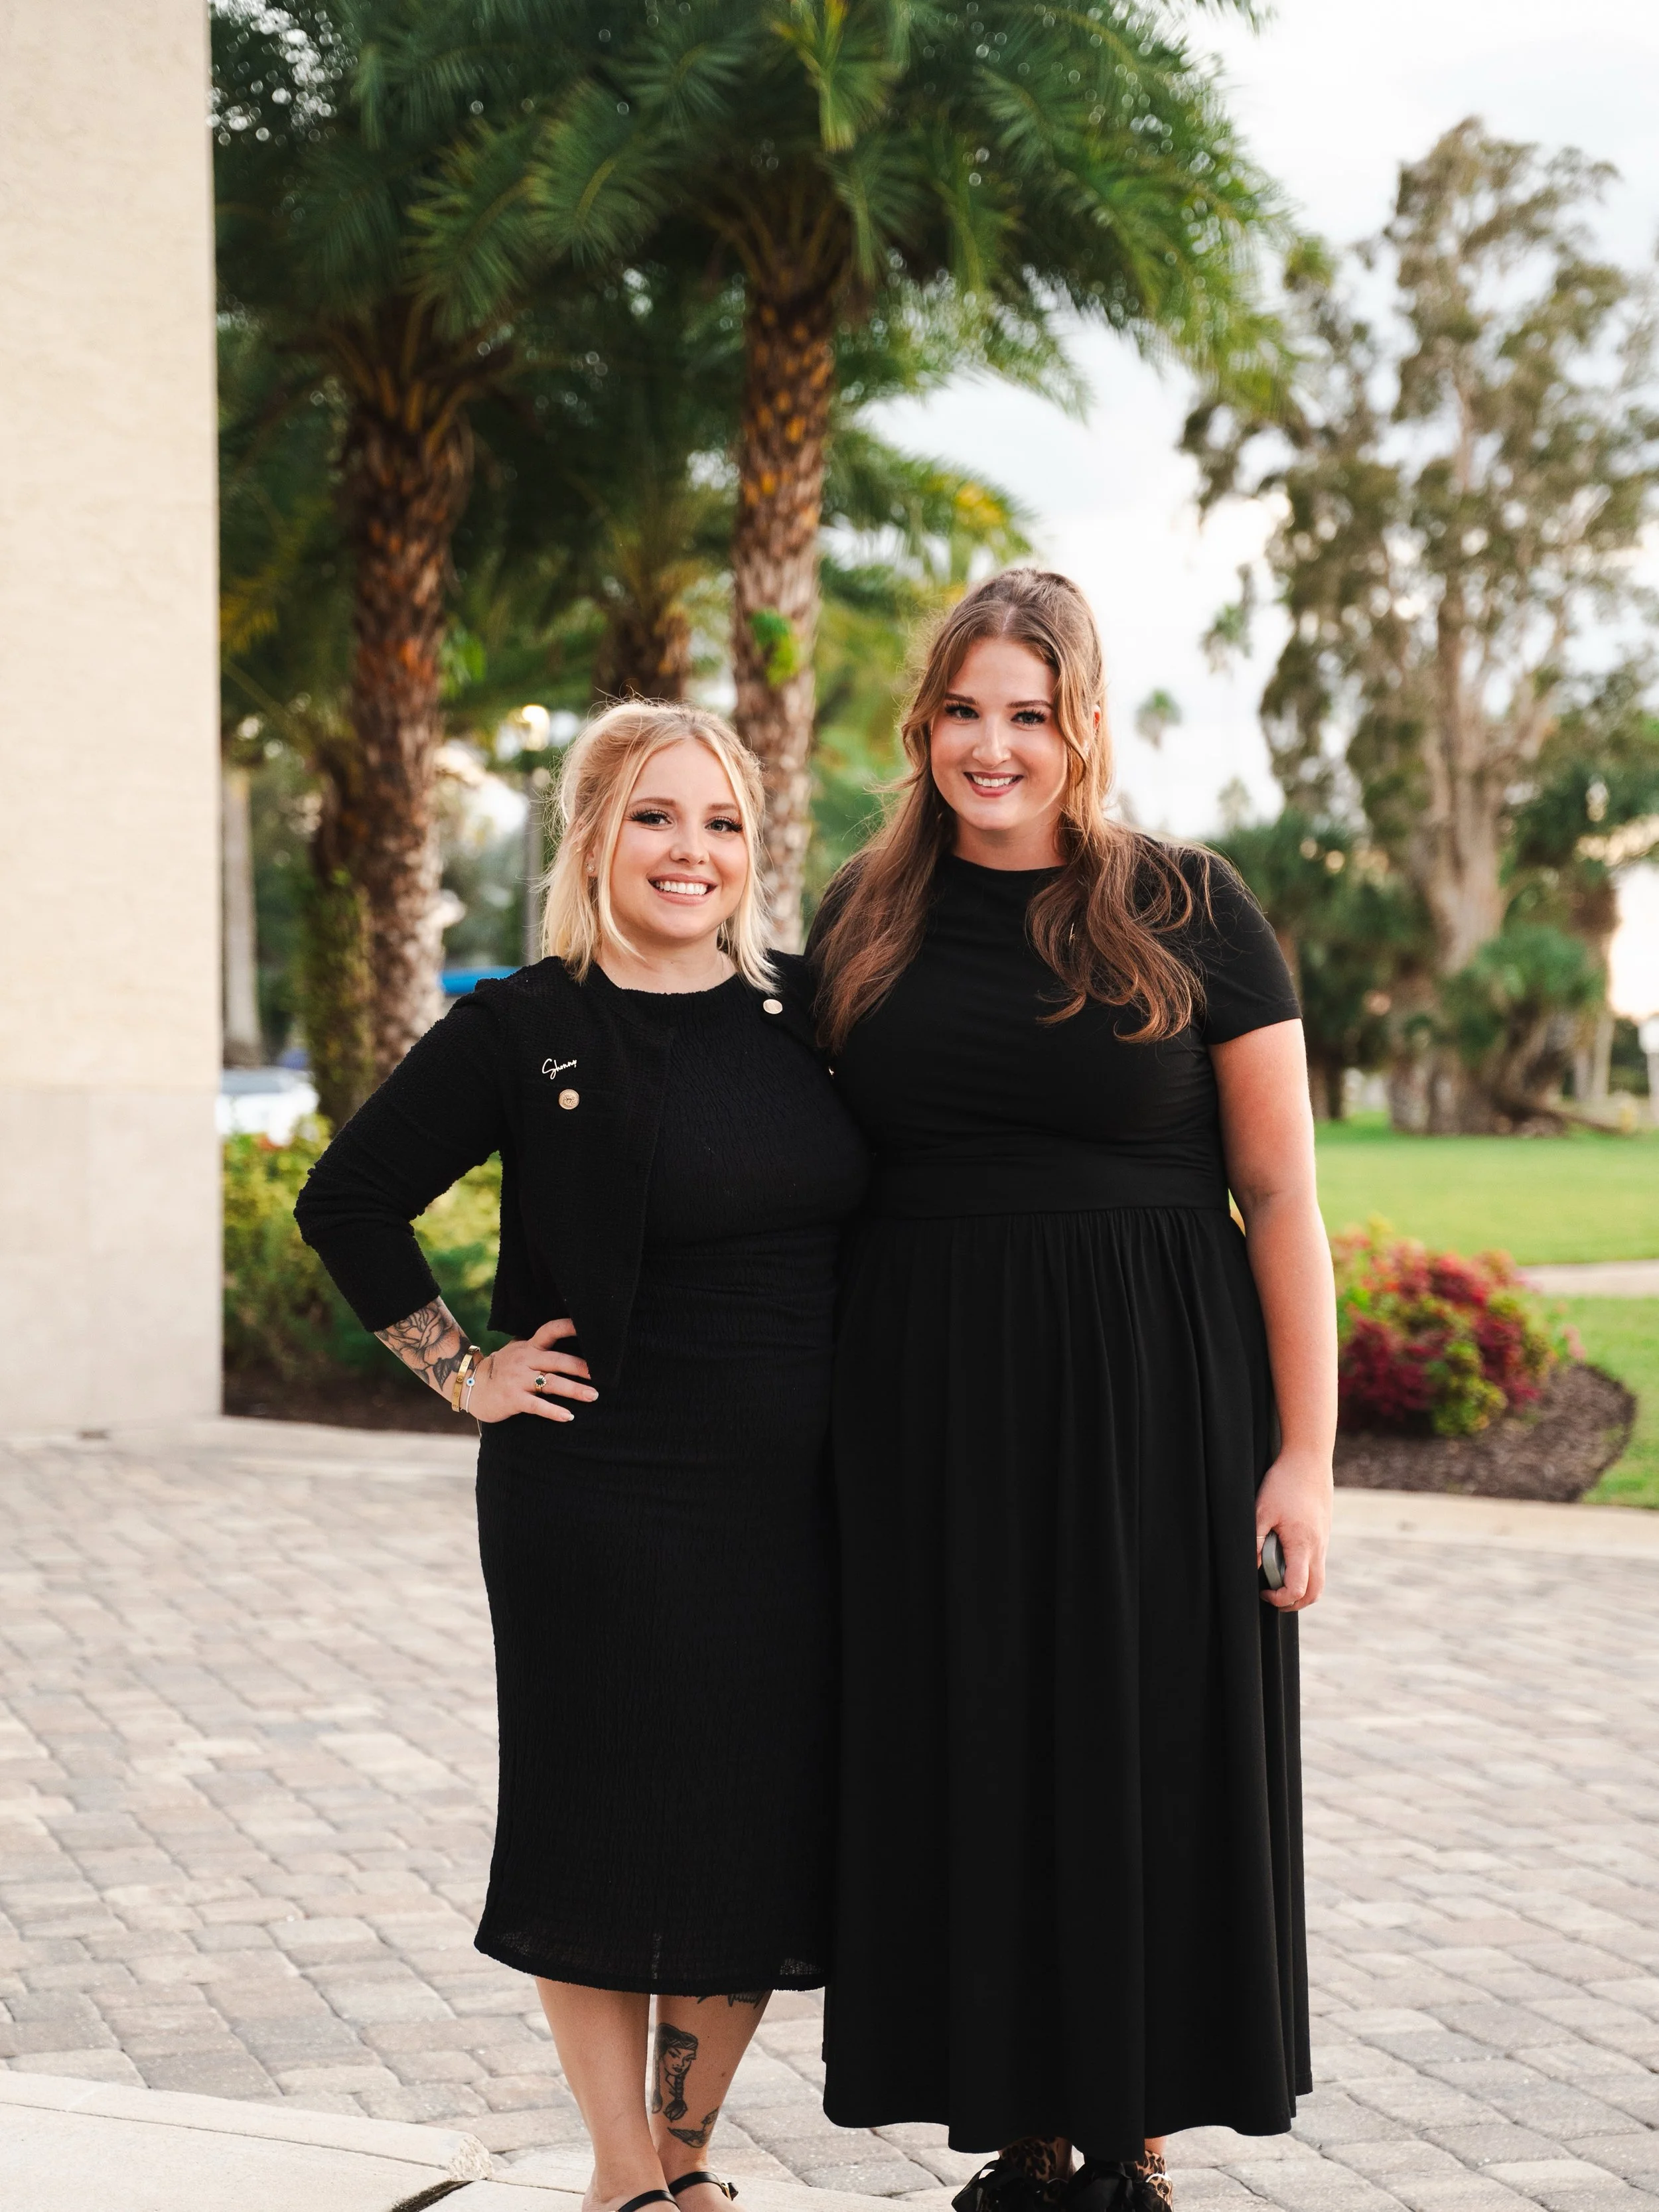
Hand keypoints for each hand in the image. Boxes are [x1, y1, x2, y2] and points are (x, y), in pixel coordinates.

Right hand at [468, 1318, 595, 1424]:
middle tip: (602, 1374)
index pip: (549, 1331)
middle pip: (557, 1361)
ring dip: (574, 1390)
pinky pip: (536, 1405)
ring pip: (551, 1383)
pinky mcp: (513, 1398)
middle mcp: (525, 1360)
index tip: (587, 1327)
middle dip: (581, 1368)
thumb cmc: (501, 1369)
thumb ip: (538, 1346)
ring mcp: (518, 1379)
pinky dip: (553, 1411)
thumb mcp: (518, 1351)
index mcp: (529, 1346)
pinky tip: (567, 1416)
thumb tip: (566, 1337)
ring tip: (592, 1396)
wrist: (471, 1386)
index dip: (567, 1326)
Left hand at [1255, 1445, 1331, 1611]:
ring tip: (1276, 1580)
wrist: (1309, 1460)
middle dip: (1294, 1603)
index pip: (1298, 1589)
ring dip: (1301, 1588)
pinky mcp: (1323, 1534)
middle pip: (1315, 1592)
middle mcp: (1318, 1548)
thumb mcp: (1261, 1510)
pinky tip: (1285, 1559)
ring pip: (1319, 1579)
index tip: (1263, 1590)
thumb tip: (1252, 1567)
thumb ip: (1255, 1540)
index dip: (1280, 1599)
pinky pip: (1318, 1563)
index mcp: (1303, 1546)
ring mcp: (1324, 1542)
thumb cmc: (1283, 1483)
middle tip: (1271, 1595)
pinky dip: (1304, 1572)